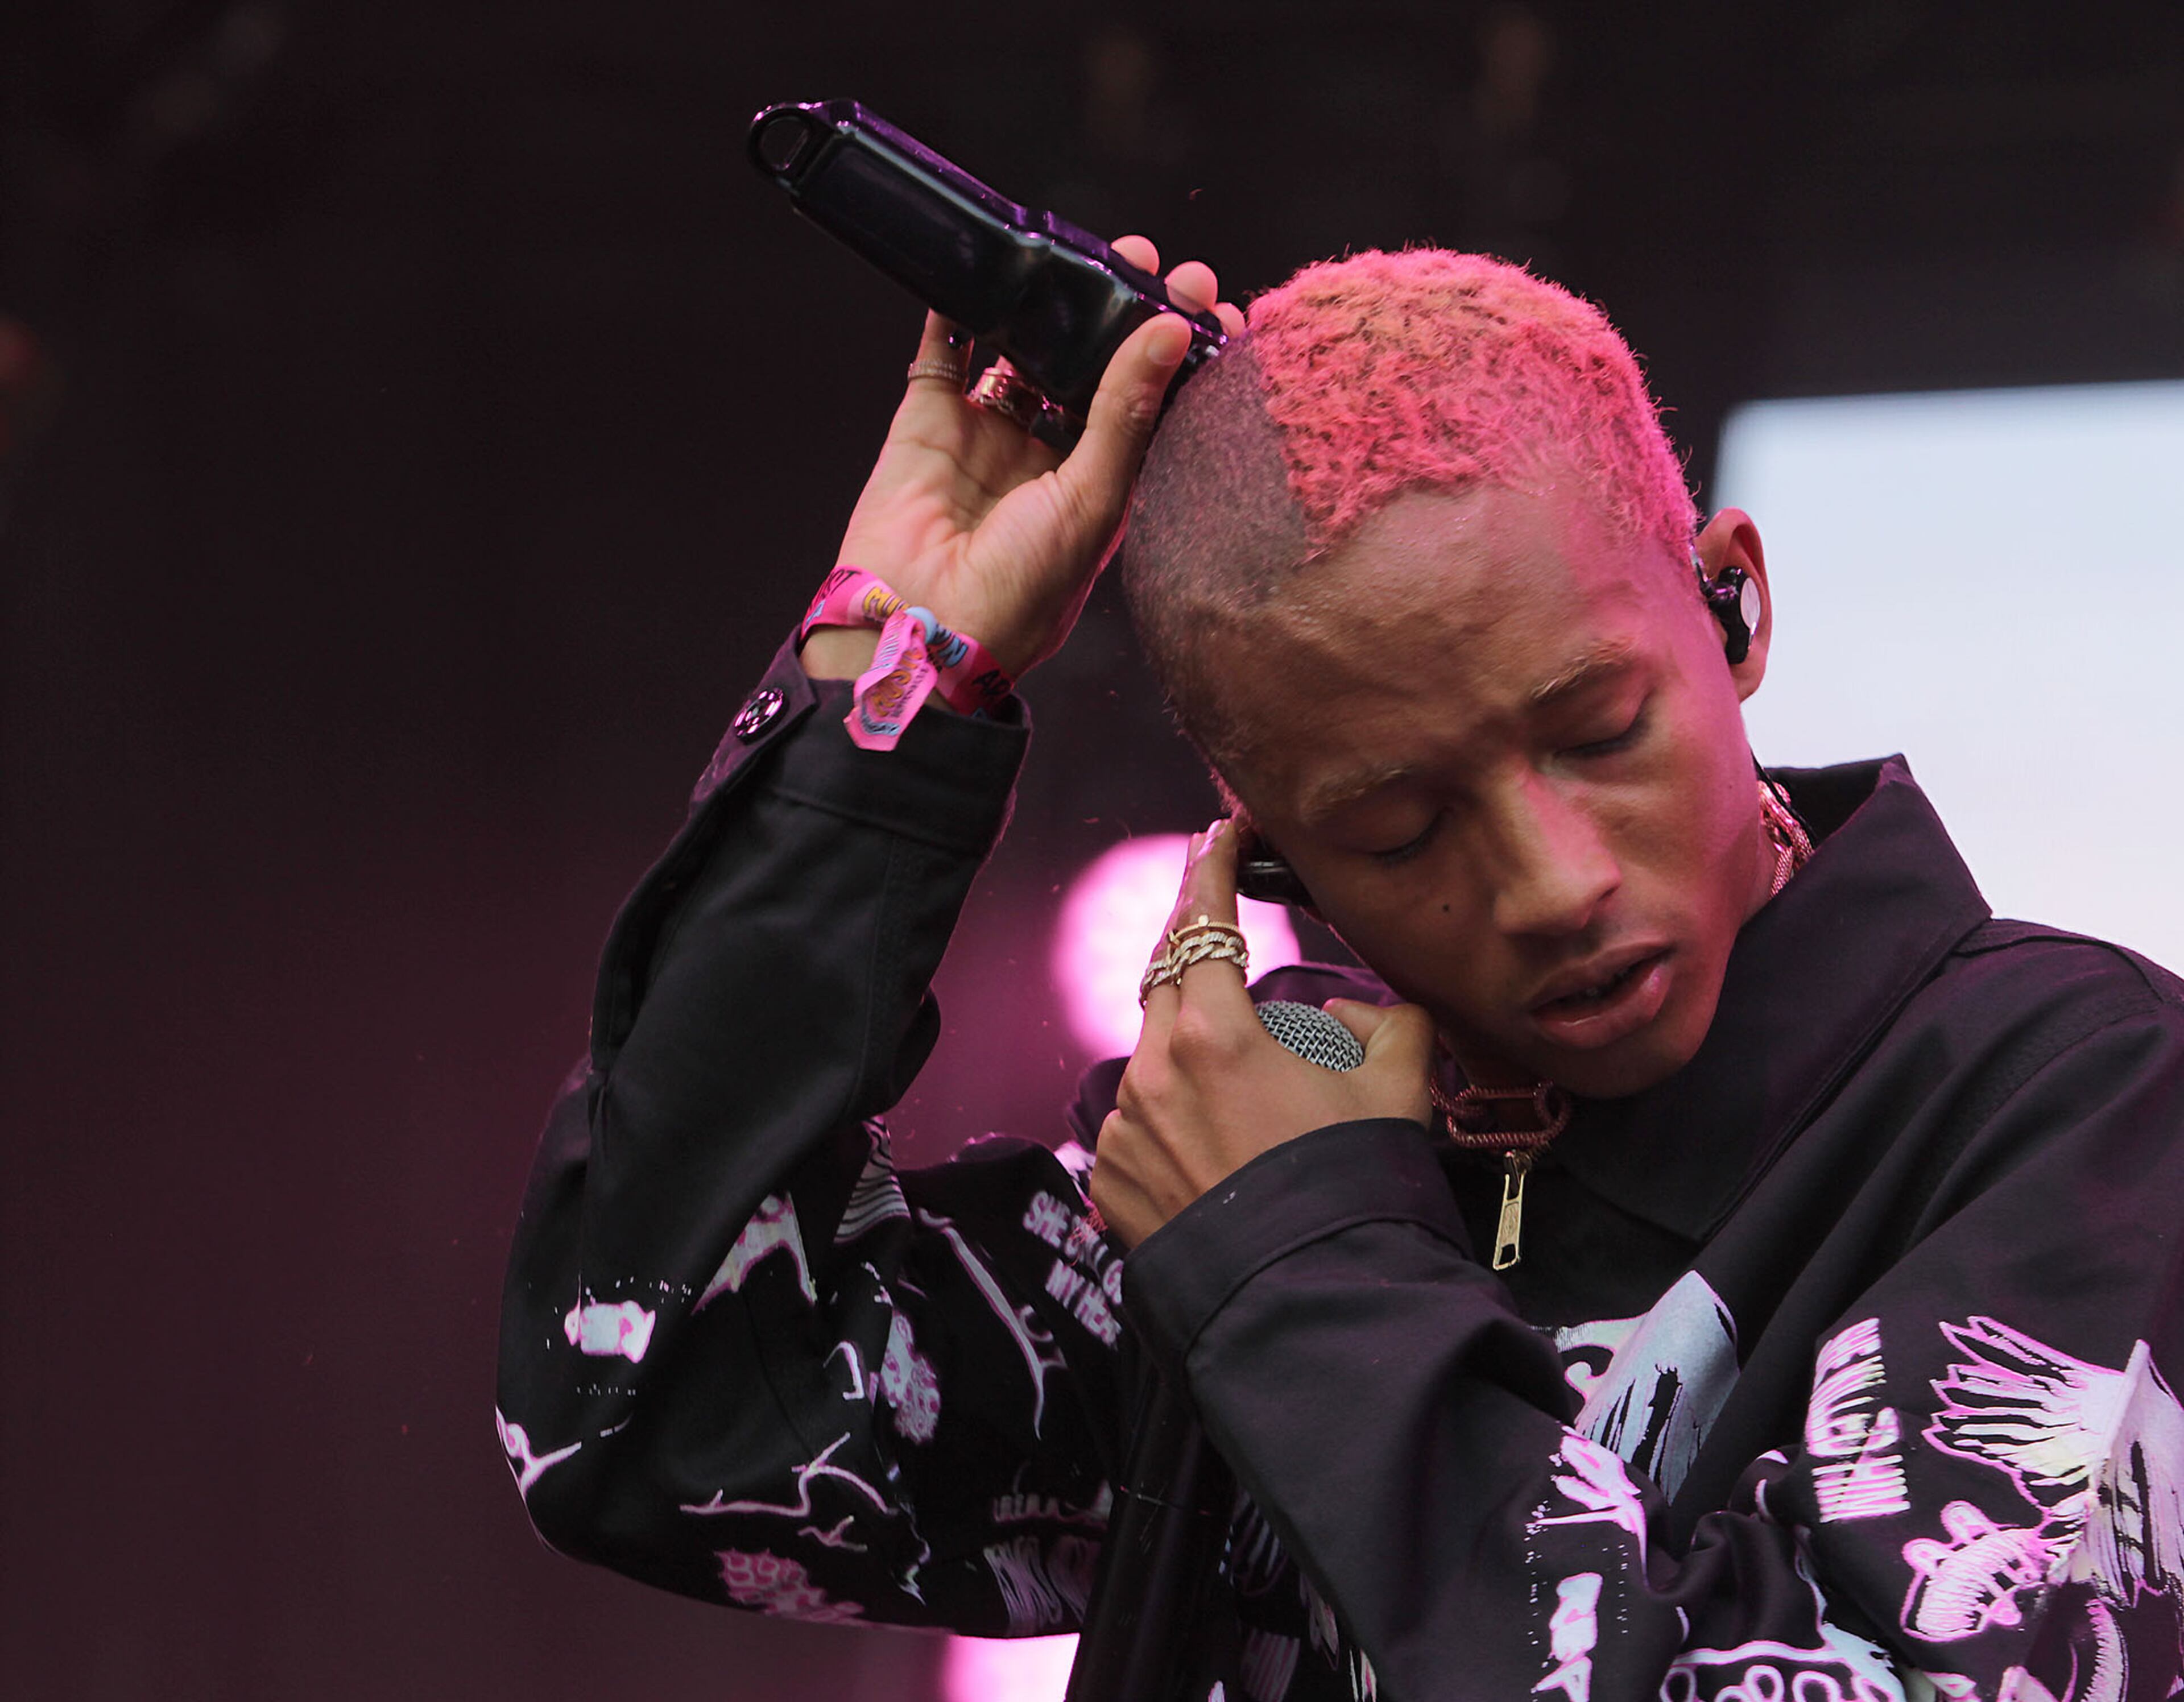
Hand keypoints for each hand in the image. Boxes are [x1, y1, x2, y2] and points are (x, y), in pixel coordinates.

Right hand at [809, 237, 1247, 682]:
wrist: (919, 627)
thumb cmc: (1019, 594)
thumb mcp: (1094, 501)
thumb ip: (1127, 412)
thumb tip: (1172, 330)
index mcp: (1100, 490)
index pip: (1148, 407)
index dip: (1174, 356)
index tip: (1208, 304)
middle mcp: (1047, 462)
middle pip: (1087, 371)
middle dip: (1114, 316)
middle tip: (1145, 261)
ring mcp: (986, 440)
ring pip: (1020, 355)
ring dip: (1045, 306)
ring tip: (1075, 255)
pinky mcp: (928, 426)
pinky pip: (943, 356)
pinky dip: (955, 313)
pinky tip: (979, 268)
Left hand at [1090, 819, 1436, 1248]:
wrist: (1309, 1302)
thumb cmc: (1353, 1188)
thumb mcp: (1397, 1087)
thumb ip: (1385, 1022)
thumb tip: (1348, 1012)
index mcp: (1214, 1036)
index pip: (1202, 925)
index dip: (1211, 870)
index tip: (1216, 834)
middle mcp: (1152, 1074)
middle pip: (1168, 983)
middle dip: (1198, 954)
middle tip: (1227, 934)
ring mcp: (1122, 1130)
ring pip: (1155, 1059)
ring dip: (1195, 1055)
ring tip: (1254, 1100)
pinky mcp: (1109, 1178)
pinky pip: (1138, 1123)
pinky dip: (1173, 1118)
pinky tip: (1220, 1153)